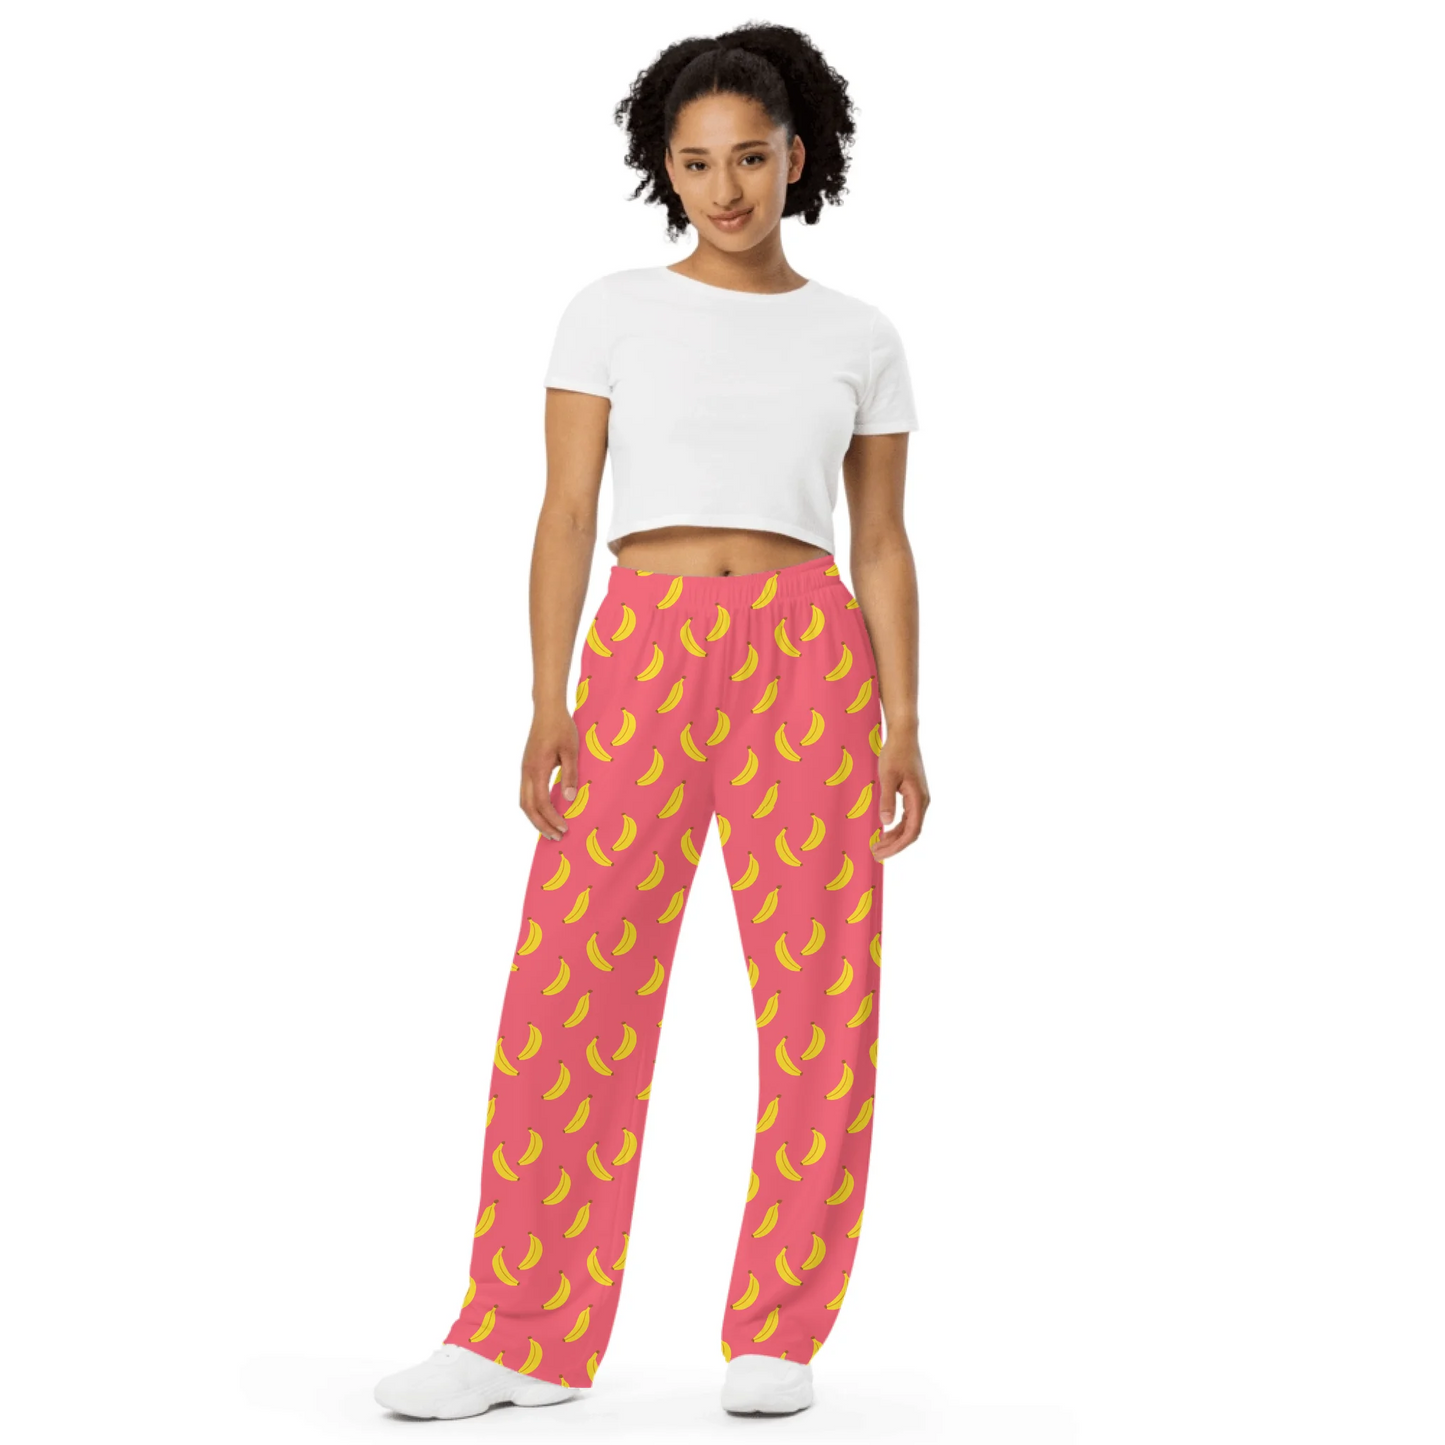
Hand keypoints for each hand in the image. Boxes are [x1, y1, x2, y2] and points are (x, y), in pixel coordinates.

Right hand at [520, 705, 578, 839]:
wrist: (547, 710)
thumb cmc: (561, 728)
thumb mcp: (571, 751)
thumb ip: (570, 775)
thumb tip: (569, 799)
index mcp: (537, 769)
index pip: (542, 803)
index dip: (552, 818)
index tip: (565, 828)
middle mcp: (526, 772)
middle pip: (528, 807)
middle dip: (541, 825)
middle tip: (557, 837)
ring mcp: (524, 770)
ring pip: (524, 802)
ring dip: (536, 818)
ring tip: (550, 830)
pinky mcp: (526, 767)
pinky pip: (526, 794)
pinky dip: (534, 808)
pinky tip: (545, 812)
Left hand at [872, 727, 928, 860]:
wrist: (904, 736)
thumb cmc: (895, 754)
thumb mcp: (888, 777)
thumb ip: (887, 800)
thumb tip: (886, 823)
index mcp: (918, 798)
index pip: (912, 831)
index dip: (897, 845)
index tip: (882, 852)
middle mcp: (922, 801)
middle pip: (911, 832)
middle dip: (894, 845)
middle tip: (875, 853)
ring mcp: (919, 798)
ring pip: (909, 826)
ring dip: (895, 838)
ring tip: (877, 845)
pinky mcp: (913, 795)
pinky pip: (908, 817)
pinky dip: (896, 827)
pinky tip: (885, 831)